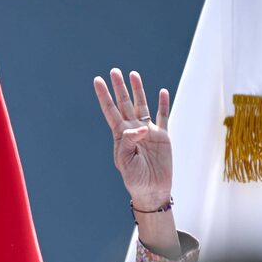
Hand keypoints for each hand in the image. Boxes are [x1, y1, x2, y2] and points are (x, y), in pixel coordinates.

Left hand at [94, 69, 170, 209]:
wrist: (152, 190)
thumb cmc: (135, 178)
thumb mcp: (126, 161)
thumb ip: (129, 142)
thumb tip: (141, 127)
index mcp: (121, 136)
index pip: (110, 111)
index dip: (104, 96)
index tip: (97, 81)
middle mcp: (133, 130)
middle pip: (125, 104)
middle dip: (119, 88)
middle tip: (114, 71)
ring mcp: (148, 132)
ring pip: (142, 105)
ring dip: (138, 90)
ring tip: (133, 74)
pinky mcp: (163, 136)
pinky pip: (163, 117)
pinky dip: (163, 104)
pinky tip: (162, 91)